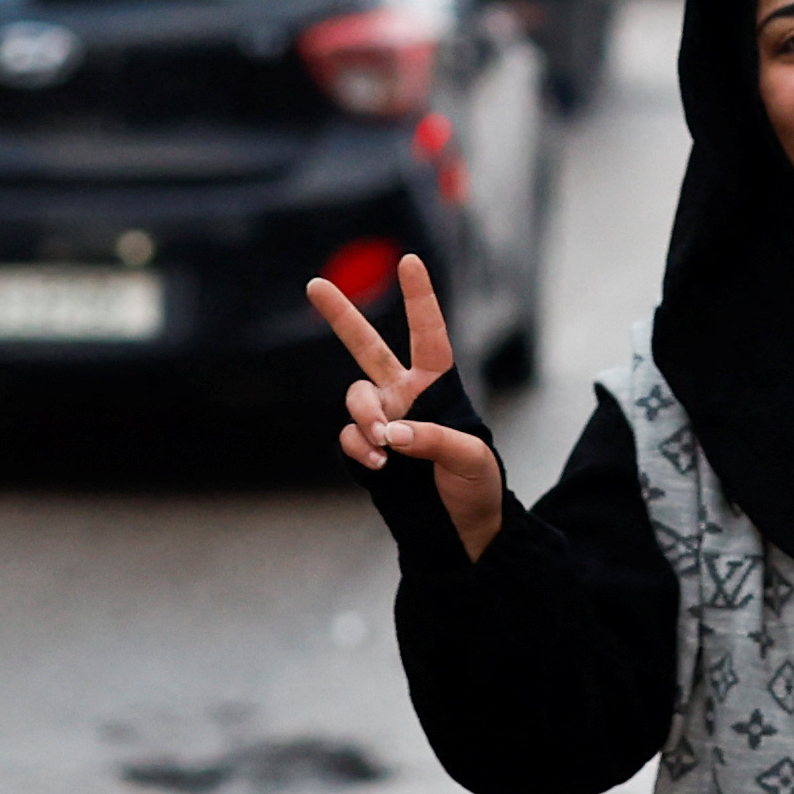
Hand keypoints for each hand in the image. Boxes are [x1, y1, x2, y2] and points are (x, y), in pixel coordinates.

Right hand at [307, 254, 503, 559]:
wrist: (460, 532)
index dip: (420, 299)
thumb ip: (433, 438)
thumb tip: (391, 432)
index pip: (428, 335)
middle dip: (342, 317)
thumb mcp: (472, 458)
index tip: (409, 261)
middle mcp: (405, 397)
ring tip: (384, 442)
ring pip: (356, 397)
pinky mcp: (367, 452)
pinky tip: (378, 463)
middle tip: (315, 284)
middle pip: (369, 348)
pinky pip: (348, 437)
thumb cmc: (479, 488)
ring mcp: (383, 422)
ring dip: (364, 414)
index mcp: (439, 387)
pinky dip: (358, 446)